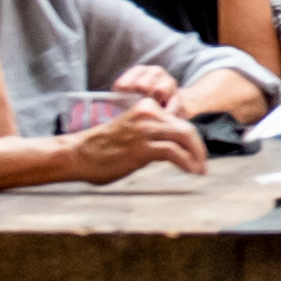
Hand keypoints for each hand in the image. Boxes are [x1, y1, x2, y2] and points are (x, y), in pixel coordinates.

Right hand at [52, 99, 194, 184]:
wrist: (77, 154)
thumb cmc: (101, 149)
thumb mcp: (130, 133)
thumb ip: (151, 136)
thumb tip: (171, 150)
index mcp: (146, 108)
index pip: (178, 120)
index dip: (191, 138)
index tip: (196, 153)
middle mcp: (148, 114)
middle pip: (186, 128)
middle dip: (199, 148)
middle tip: (203, 164)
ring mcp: (145, 130)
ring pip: (185, 137)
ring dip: (197, 156)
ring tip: (200, 170)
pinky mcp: (142, 147)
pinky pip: (174, 153)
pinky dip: (187, 163)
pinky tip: (191, 172)